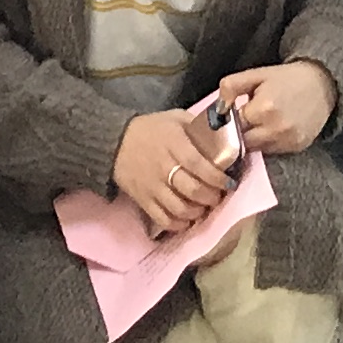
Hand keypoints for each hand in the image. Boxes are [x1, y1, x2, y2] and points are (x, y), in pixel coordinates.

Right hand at [113, 107, 235, 234]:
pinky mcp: (143, 200)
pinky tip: (186, 220)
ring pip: (180, 209)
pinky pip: (163, 219)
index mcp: (174, 145)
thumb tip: (222, 138)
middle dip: (211, 197)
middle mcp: (164, 168)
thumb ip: (198, 127)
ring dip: (197, 212)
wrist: (114, 141)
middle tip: (218, 197)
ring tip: (203, 208)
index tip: (228, 183)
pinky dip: (178, 224)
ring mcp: (152, 187)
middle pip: (193, 190)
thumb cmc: (149, 128)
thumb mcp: (175, 118)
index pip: (200, 166)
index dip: (217, 178)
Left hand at [213, 60, 335, 156]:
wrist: (322, 84)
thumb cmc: (286, 78)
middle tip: (241, 120)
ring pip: (255, 149)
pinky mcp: (296, 148)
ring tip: (257, 123)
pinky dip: (266, 143)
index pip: (232, 125)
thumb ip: (231, 87)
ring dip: (251, 139)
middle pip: (241, 142)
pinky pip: (271, 152)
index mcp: (263, 108)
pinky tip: (270, 129)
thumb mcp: (256, 74)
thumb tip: (218, 108)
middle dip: (238, 132)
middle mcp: (276, 129)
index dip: (227, 121)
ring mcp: (287, 141)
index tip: (227, 116)